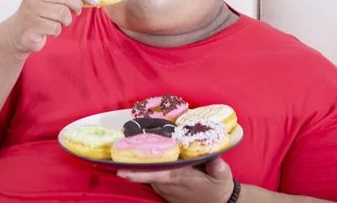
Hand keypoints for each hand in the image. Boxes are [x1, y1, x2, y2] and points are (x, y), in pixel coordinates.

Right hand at [7, 0, 99, 53]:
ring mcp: (32, 9)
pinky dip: (55, 31)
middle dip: (76, 7)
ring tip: (56, 22)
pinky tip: (48, 30)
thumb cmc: (40, 14)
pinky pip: (55, 28)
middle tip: (75, 13)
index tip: (95, 0)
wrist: (18, 31)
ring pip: (63, 14)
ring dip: (64, 22)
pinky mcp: (32, 25)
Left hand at [117, 157, 233, 202]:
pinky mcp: (164, 190)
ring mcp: (165, 188)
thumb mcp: (222, 175)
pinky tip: (137, 157)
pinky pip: (151, 178)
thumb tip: (216, 160)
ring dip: (136, 165)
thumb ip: (218, 167)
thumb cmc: (218, 186)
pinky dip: (144, 169)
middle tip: (115, 149)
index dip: (139, 173)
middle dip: (131, 163)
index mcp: (179, 177)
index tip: (122, 170)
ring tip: (122, 147)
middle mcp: (168, 184)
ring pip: (147, 175)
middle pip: (146, 172)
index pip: (156, 174)